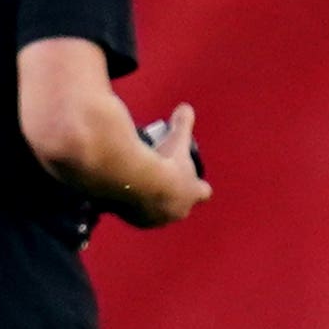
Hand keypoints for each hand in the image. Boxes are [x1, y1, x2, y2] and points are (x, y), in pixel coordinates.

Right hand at [124, 105, 209, 225]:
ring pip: (157, 213)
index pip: (202, 192)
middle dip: (172, 196)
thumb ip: (183, 124)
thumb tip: (186, 108)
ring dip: (152, 204)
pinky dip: (133, 206)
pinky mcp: (136, 221)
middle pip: (179, 206)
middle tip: (161, 180)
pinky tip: (125, 195)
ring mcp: (156, 219)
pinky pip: (136, 214)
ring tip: (142, 188)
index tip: (191, 179)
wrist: (137, 182)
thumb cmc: (164, 162)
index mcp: (192, 194)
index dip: (198, 186)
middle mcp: (177, 212)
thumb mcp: (176, 139)